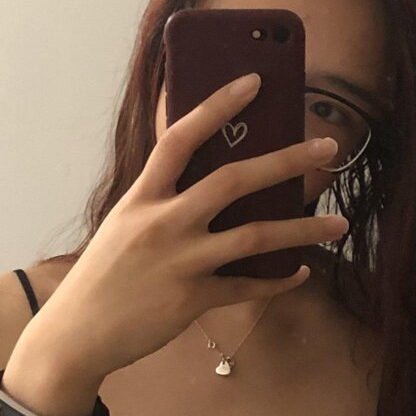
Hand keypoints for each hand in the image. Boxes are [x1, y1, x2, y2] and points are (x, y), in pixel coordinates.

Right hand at [26, 72, 346, 386]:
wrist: (75, 334)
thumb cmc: (103, 276)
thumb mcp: (123, 224)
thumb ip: (161, 200)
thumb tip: (212, 178)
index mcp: (142, 197)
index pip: (181, 138)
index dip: (217, 106)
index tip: (254, 81)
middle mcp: (162, 223)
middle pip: (233, 180)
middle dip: (286, 161)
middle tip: (327, 147)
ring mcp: (179, 262)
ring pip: (255, 237)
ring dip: (303, 229)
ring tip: (340, 223)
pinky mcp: (191, 300)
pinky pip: (247, 287)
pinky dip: (278, 281)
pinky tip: (301, 273)